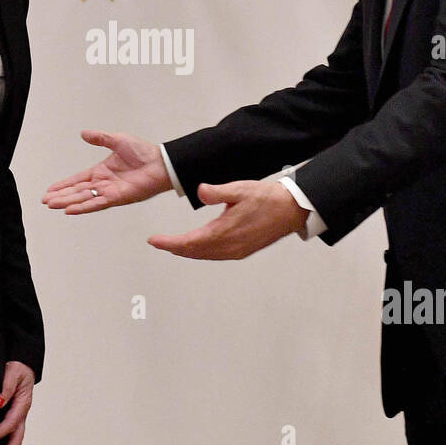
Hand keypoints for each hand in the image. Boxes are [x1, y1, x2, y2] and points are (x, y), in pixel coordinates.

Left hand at [0, 361, 34, 444]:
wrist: (24, 363)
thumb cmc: (18, 367)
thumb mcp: (13, 371)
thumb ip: (6, 386)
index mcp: (23, 403)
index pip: (11, 421)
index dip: (0, 432)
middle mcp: (23, 412)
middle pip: (17, 437)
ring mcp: (20, 416)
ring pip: (17, 440)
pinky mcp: (16, 417)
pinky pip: (14, 435)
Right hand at [42, 130, 170, 213]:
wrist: (161, 163)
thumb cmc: (144, 152)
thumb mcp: (118, 140)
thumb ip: (100, 138)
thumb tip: (83, 133)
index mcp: (101, 171)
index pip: (77, 179)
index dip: (63, 185)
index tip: (50, 190)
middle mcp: (103, 183)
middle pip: (77, 191)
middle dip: (61, 196)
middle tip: (45, 201)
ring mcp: (109, 192)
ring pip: (83, 198)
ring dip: (68, 202)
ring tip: (52, 205)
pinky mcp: (117, 198)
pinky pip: (97, 203)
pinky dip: (84, 207)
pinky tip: (71, 210)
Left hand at [148, 180, 307, 259]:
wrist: (291, 209)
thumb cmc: (267, 198)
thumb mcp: (240, 189)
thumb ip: (217, 192)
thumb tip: (200, 191)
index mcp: (224, 232)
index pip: (189, 242)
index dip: (169, 243)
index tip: (154, 241)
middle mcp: (229, 246)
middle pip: (194, 252)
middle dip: (174, 248)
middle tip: (159, 243)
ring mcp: (237, 251)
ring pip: (205, 255)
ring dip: (188, 251)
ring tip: (173, 245)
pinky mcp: (243, 251)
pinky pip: (216, 255)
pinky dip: (202, 252)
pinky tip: (198, 246)